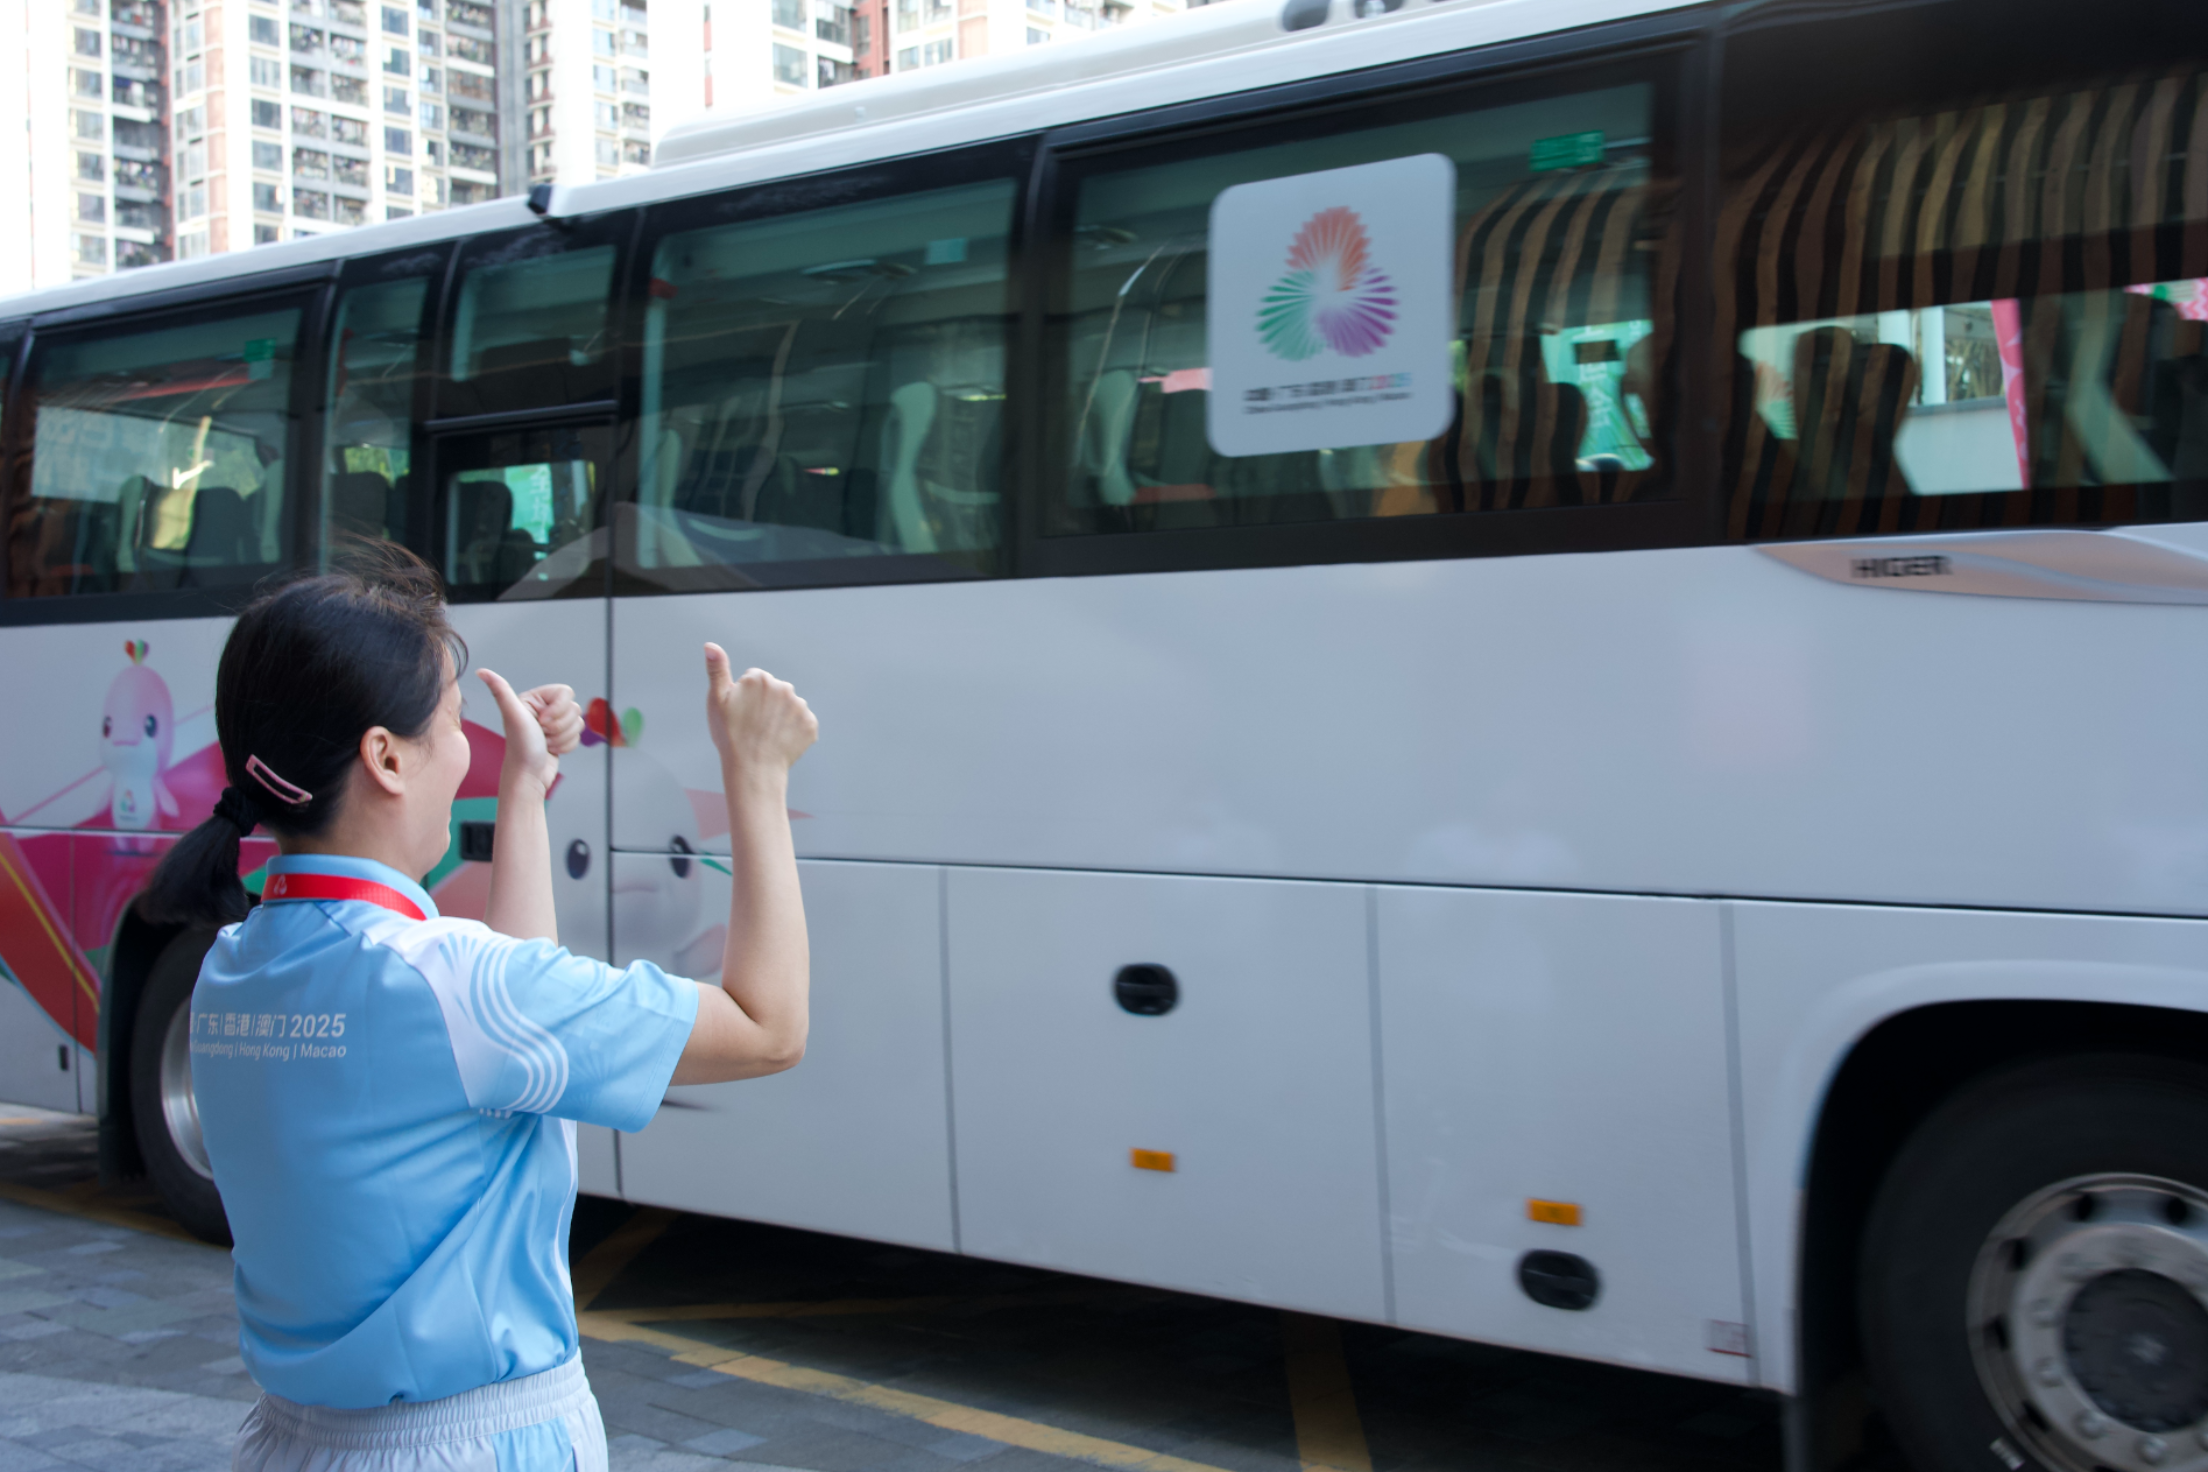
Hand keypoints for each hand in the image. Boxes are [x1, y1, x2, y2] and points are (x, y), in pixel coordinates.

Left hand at [480, 671, 582, 795]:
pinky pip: (578, 736)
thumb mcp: (512, 715)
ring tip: (545, 743)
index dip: (558, 709)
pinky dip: (566, 746)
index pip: (565, 692)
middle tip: (542, 734)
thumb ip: (500, 690)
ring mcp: (553, 724)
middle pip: (574, 708)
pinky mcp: (560, 737)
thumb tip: (481, 671)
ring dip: (563, 737)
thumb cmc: (520, 748)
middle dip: (560, 726)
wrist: (527, 776)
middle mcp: (543, 709)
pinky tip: (550, 750)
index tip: (542, 721)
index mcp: (533, 699)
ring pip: (577, 723)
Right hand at [704, 643, 816, 782]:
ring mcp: (800, 706)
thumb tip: (710, 645)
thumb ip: (717, 670)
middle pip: (774, 691)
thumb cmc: (730, 736)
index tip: (740, 712)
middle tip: (752, 725)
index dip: (746, 696)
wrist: (753, 770)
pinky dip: (793, 731)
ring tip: (766, 735)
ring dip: (780, 717)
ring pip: (788, 706)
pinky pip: (801, 723)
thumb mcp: (717, 701)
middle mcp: (784, 687)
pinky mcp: (811, 724)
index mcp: (760, 678)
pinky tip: (780, 741)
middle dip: (765, 704)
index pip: (755, 679)